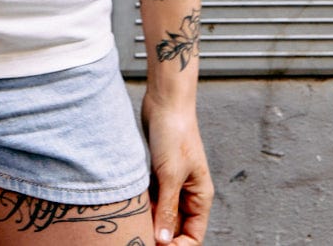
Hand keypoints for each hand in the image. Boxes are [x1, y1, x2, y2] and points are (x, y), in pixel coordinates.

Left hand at [142, 93, 213, 244]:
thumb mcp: (170, 175)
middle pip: (176, 227)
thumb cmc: (175, 133)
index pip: (193, 235)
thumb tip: (163, 240)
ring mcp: (172, 182)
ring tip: (134, 224)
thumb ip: (166, 208)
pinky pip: (152, 197)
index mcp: (200, 196)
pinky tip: (131, 206)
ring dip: (149, 220)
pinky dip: (143, 204)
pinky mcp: (159, 172)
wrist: (164, 101)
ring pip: (161, 212)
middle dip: (161, 235)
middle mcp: (188, 192)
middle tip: (141, 238)